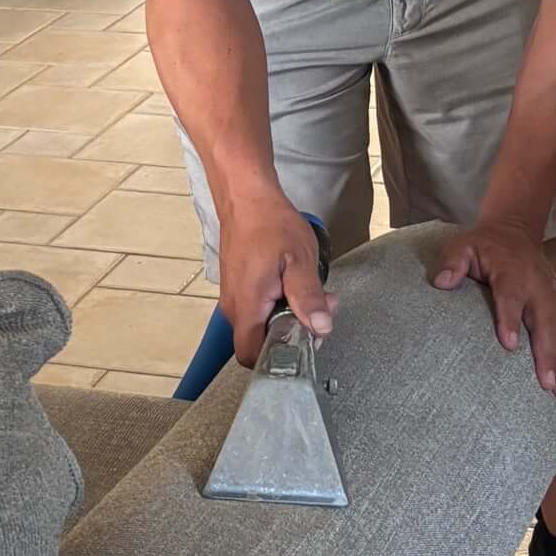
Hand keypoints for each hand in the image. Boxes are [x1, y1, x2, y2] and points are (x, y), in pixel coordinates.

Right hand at [218, 190, 335, 366]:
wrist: (246, 198)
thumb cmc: (270, 223)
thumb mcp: (299, 260)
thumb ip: (308, 298)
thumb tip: (320, 328)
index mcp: (246, 305)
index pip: (252, 356)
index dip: (279, 357)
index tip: (306, 339)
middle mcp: (234, 307)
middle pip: (260, 342)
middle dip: (293, 333)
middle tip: (319, 310)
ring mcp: (234, 298)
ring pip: (261, 325)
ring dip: (289, 316)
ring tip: (310, 292)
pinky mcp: (239, 287)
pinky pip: (258, 309)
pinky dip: (279, 304)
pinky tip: (295, 284)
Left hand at [431, 221, 555, 396]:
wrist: (514, 231)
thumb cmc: (484, 246)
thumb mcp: (463, 246)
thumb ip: (452, 262)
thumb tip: (441, 282)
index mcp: (512, 270)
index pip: (511, 295)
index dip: (511, 319)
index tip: (510, 345)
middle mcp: (538, 283)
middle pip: (546, 319)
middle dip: (548, 352)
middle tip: (546, 384)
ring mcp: (554, 293)